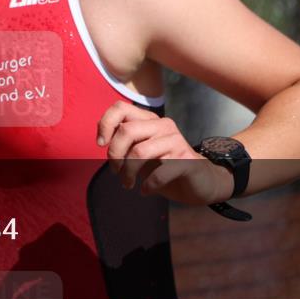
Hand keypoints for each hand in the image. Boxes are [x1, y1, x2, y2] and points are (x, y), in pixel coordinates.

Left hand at [96, 100, 232, 205]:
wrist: (199, 181)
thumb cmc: (164, 165)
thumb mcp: (141, 150)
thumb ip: (125, 141)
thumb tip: (102, 137)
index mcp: (149, 120)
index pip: (121, 108)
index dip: (105, 124)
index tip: (100, 144)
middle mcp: (163, 125)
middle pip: (127, 131)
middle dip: (114, 154)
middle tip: (115, 171)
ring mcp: (176, 141)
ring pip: (139, 152)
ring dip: (128, 173)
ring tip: (127, 184)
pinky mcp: (186, 160)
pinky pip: (158, 173)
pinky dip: (147, 185)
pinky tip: (145, 190)